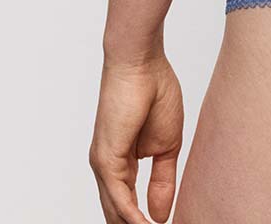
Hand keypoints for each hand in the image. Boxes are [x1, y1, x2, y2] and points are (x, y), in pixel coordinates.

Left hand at [90, 51, 183, 223]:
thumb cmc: (154, 91)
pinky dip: (132, 217)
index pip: (127, 206)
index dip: (141, 223)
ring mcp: (104, 164)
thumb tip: (160, 215)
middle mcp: (108, 168)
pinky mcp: (105, 158)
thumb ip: (163, 180)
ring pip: (115, 211)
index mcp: (122, 164)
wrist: (142, 63)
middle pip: (117, 214)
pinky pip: (117, 197)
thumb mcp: (167, 145)